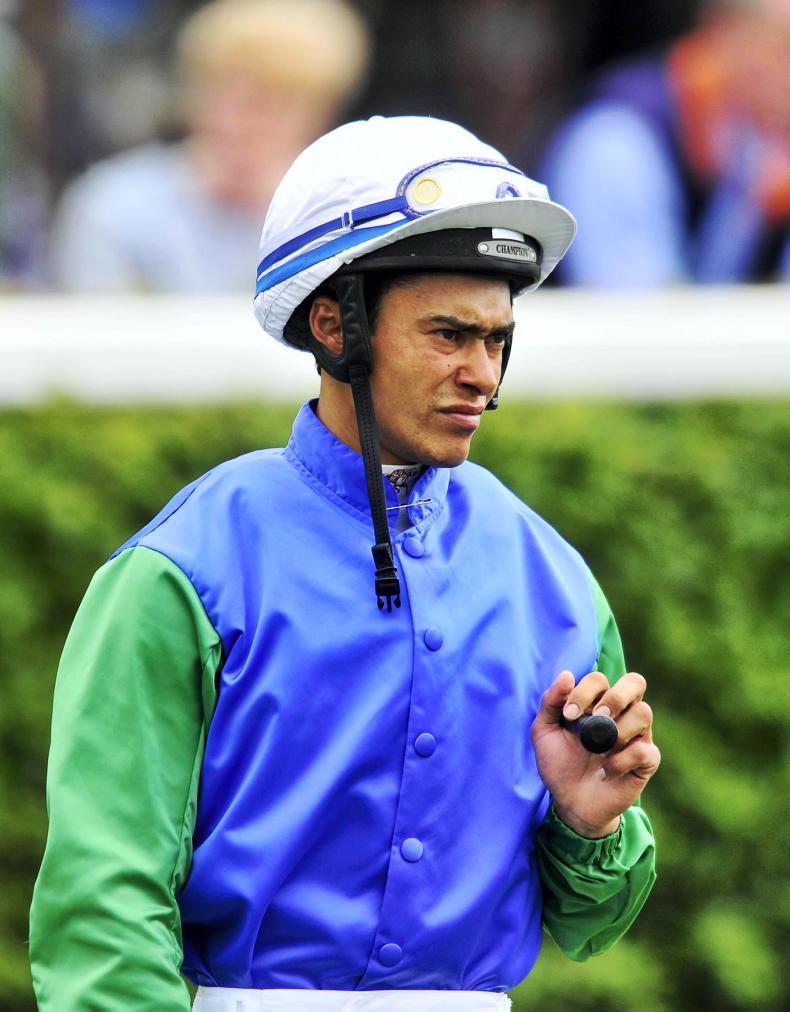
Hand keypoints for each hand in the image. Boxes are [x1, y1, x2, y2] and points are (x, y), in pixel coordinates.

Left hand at [531, 669, 660, 837]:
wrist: (570, 802)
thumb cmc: (559, 763)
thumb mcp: (544, 731)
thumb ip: (551, 702)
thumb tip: (567, 675)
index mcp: (597, 702)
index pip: (600, 679)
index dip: (585, 691)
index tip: (569, 715)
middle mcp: (621, 713)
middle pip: (635, 682)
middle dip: (615, 696)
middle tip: (598, 717)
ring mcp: (637, 736)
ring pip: (644, 712)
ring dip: (618, 729)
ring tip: (598, 749)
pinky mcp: (646, 762)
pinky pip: (645, 751)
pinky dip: (621, 761)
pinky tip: (604, 772)